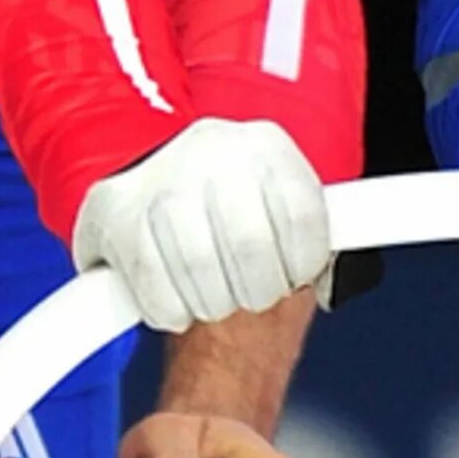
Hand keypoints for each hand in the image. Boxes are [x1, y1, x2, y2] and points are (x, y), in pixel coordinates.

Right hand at [72, 115, 330, 332]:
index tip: (293, 277)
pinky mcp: (115, 214)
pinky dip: (172, 312)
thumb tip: (343, 268)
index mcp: (265, 145)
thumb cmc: (226, 210)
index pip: (303, 215)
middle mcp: (212, 149)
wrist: (143, 177)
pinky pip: (156, 289)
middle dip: (257, 290)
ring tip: (214, 298)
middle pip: (252, 246)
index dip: (302, 265)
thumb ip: (307, 230)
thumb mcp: (275, 203)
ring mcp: (160, 178)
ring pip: (202, 269)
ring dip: (214, 303)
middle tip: (251, 296)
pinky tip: (178, 301)